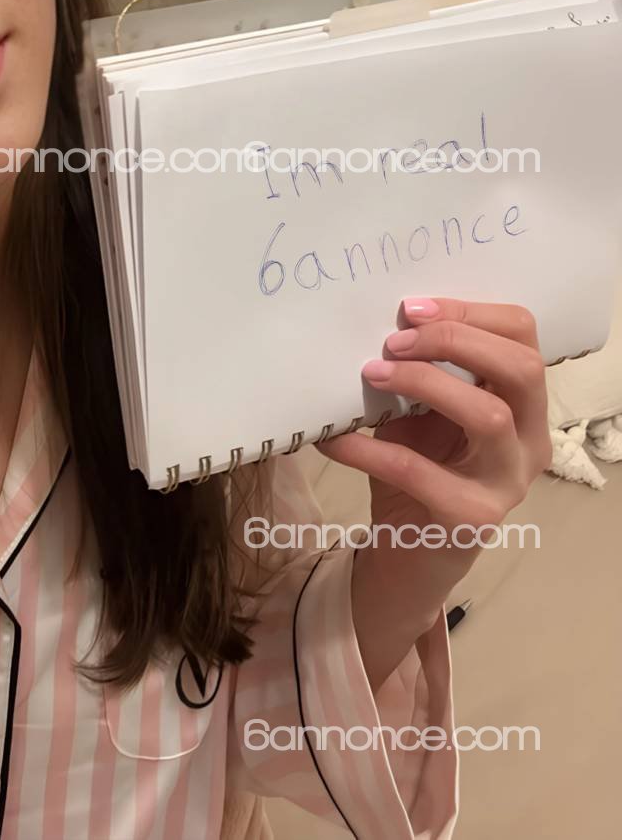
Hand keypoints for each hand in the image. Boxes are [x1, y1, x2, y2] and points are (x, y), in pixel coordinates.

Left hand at [314, 296, 551, 685]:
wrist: (408, 554)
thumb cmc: (419, 468)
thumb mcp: (424, 411)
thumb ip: (422, 370)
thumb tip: (381, 319)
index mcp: (525, 405)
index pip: (523, 338)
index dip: (471, 312)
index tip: (411, 309)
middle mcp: (530, 442)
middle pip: (520, 370)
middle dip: (454, 341)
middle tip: (395, 340)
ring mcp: (507, 483)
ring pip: (488, 416)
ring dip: (424, 383)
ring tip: (373, 373)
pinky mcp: (469, 519)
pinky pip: (418, 471)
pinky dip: (367, 449)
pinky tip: (332, 439)